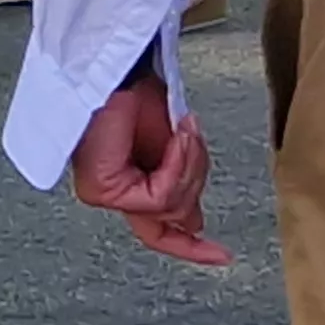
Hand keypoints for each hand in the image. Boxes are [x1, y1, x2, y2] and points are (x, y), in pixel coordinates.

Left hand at [71, 78, 230, 266]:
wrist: (120, 67)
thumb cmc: (137, 92)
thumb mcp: (173, 143)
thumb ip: (180, 183)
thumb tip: (194, 221)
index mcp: (131, 184)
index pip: (160, 231)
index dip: (193, 248)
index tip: (222, 257)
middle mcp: (116, 193)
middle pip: (177, 215)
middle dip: (195, 177)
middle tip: (192, 140)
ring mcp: (104, 193)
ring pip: (171, 206)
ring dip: (188, 165)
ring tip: (182, 131)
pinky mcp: (102, 189)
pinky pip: (158, 195)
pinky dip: (176, 165)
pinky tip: (177, 140)